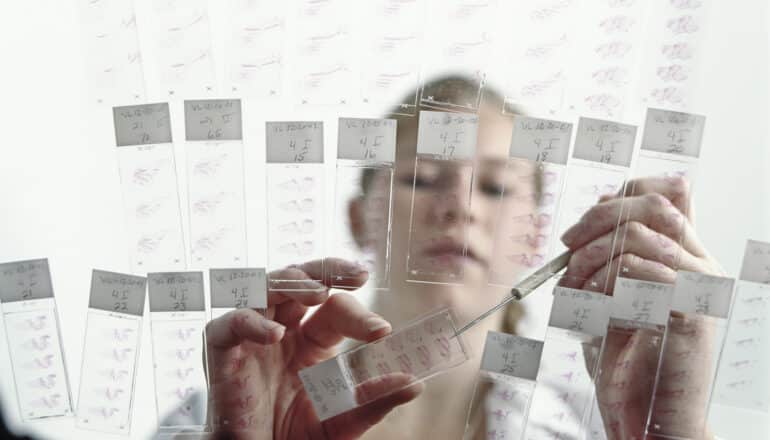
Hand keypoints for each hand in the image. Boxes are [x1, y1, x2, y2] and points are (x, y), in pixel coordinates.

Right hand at [205, 258, 422, 439]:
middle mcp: (282, 329)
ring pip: (265, 287)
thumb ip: (372, 401)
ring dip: (292, 282)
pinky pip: (229, 323)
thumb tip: (414, 384)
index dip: (359, 314)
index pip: (335, 308)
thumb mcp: (341, 421)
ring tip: (318, 291)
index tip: (382, 332)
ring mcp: (251, 337)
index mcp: (311, 339)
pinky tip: (275, 335)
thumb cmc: (293, 439)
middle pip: (301, 279)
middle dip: (328, 270)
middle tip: (357, 274)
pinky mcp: (221, 352)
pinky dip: (250, 322)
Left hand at [561, 176, 718, 438]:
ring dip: (590, 258)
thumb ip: (614, 254)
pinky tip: (590, 310)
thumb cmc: (626, 361)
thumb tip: (598, 207)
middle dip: (598, 218)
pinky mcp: (687, 312)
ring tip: (573, 291)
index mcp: (686, 259)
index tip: (585, 224)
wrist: (649, 420)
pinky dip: (599, 284)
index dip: (624, 194)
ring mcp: (698, 288)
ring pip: (637, 237)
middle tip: (566, 245)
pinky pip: (637, 271)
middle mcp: (700, 266)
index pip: (670, 194)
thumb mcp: (613, 296)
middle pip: (654, 205)